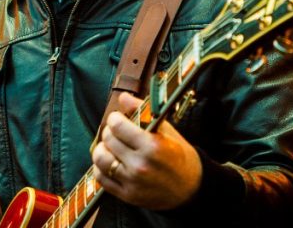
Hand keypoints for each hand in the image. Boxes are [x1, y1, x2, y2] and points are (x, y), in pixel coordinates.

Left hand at [90, 92, 201, 209]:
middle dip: (109, 131)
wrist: (191, 189)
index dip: (115, 119)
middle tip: (116, 132)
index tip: (118, 118)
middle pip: (108, 140)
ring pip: (100, 159)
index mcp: (152, 146)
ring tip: (111, 147)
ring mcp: (132, 182)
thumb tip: (123, 97)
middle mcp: (140, 165)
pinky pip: (101, 178)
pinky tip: (111, 162)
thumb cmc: (179, 156)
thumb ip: (142, 111)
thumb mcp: (167, 130)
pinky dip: (101, 168)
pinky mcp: (127, 195)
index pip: (117, 126)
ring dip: (102, 149)